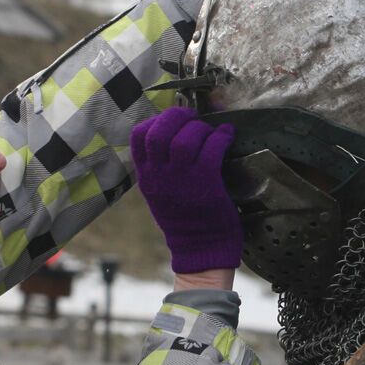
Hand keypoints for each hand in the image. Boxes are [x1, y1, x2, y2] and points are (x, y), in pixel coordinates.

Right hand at [131, 108, 242, 273]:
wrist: (200, 248)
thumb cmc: (184, 218)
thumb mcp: (161, 192)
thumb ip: (160, 167)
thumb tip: (174, 134)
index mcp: (146, 177)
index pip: (137, 137)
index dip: (154, 120)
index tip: (169, 120)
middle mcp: (159, 177)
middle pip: (159, 132)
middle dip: (176, 116)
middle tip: (191, 117)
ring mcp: (181, 180)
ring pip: (185, 138)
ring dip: (200, 127)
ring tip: (209, 131)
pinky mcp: (205, 183)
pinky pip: (211, 148)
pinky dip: (221, 136)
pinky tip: (227, 136)